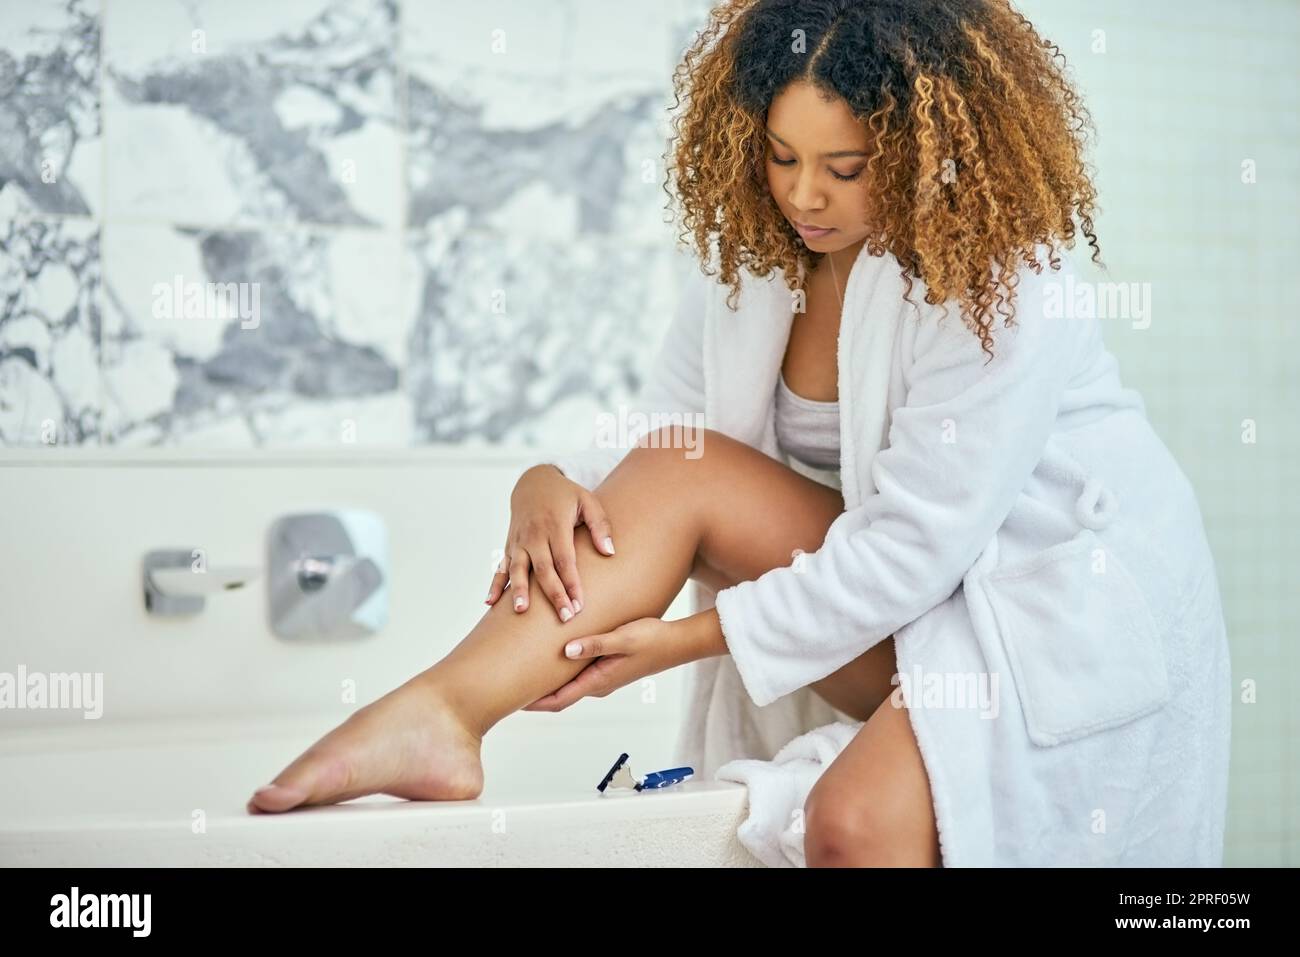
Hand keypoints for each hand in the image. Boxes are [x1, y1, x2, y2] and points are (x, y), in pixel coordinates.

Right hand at [487, 464, 616, 622]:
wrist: (533, 482)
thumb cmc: (566, 495)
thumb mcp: (588, 501)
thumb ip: (600, 526)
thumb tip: (609, 552)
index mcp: (555, 525)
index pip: (565, 559)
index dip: (571, 583)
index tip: (579, 605)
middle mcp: (534, 534)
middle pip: (543, 569)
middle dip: (553, 594)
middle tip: (564, 618)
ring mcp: (518, 541)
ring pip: (518, 569)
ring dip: (519, 590)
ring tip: (521, 610)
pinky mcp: (509, 546)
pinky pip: (500, 567)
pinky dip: (494, 584)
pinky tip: (490, 603)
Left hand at [521, 617, 691, 711]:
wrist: (677, 644)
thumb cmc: (652, 639)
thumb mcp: (623, 638)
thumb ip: (595, 644)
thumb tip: (565, 652)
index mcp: (598, 680)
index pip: (559, 699)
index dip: (533, 703)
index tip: (510, 702)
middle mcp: (598, 684)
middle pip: (559, 697)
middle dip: (534, 697)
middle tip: (507, 690)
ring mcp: (602, 677)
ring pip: (567, 687)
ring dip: (546, 685)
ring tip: (522, 675)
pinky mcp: (607, 668)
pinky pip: (577, 676)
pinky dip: (560, 674)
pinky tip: (551, 660)